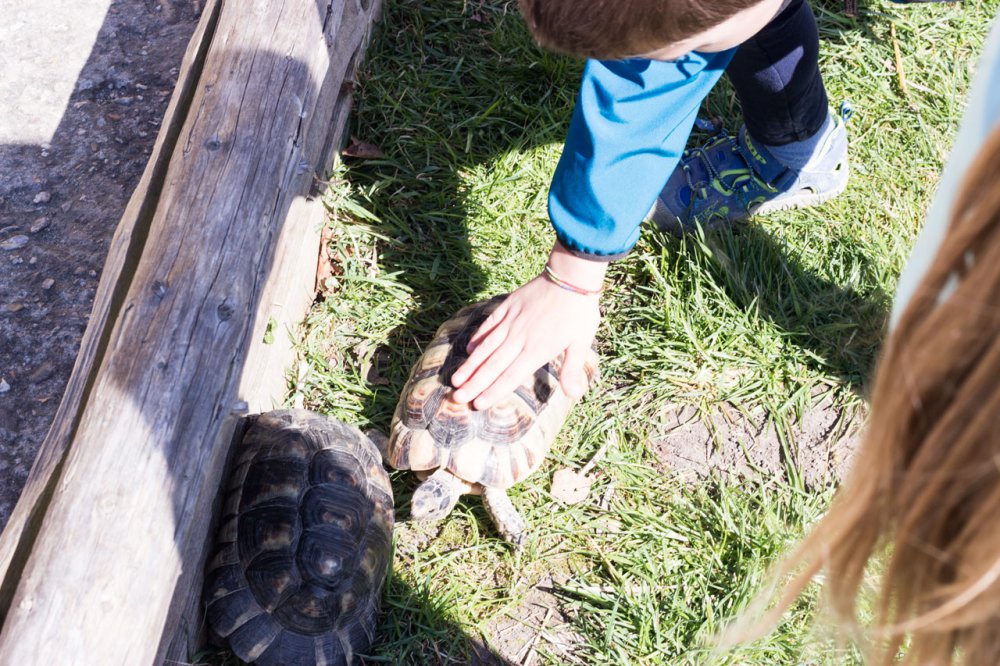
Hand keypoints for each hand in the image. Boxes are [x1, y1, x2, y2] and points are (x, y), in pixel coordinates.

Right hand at [451, 243, 606, 409]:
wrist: (571, 276)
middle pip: (493, 365)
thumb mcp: (581, 343)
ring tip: (456, 379)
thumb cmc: (579, 311)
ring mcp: (511, 321)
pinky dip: (479, 337)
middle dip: (474, 383)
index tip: (478, 404)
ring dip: (471, 364)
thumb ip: (572, 369)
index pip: (511, 376)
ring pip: (487, 347)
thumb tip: (573, 394)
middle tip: (457, 398)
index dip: (494, 391)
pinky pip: (490, 324)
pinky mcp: (508, 306)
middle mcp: (520, 338)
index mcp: (537, 350)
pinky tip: (469, 349)